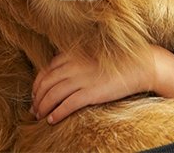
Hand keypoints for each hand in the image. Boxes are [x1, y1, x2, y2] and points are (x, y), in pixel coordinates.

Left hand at [31, 49, 153, 123]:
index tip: (35, 93)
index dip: (37, 84)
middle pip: (46, 84)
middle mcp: (74, 65)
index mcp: (73, 55)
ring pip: (53, 95)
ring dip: (43, 107)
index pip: (46, 70)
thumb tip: (61, 73)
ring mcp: (82, 79)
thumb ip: (75, 60)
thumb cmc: (117, 61)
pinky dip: (56, 113)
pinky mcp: (90, 93)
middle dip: (37, 98)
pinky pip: (67, 105)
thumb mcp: (92, 55)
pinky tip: (52, 120)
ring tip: (40, 116)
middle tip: (34, 108)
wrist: (139, 66)